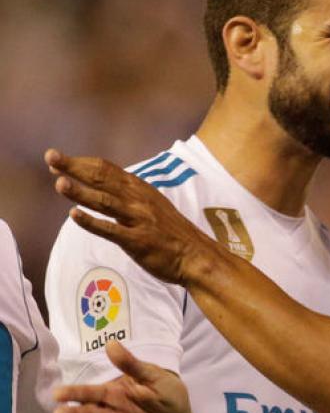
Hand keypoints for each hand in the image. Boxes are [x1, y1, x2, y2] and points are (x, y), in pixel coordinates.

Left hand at [44, 149, 219, 285]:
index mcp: (140, 189)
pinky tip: (74, 215)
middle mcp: (138, 200)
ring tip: (59, 183)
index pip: (106, 169)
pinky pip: (111, 230)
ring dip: (81, 192)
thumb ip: (126, 195)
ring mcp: (139, 220)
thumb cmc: (170, 232)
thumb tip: (100, 186)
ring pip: (105, 201)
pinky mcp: (138, 241)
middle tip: (50, 156)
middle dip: (74, 167)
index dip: (81, 162)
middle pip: (102, 179)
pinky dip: (92, 222)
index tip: (58, 159)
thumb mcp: (150, 204)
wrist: (195, 255)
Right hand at [53, 341, 192, 412]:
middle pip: (88, 409)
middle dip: (72, 411)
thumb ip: (132, 365)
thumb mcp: (154, 376)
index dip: (75, 392)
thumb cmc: (169, 394)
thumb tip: (110, 343)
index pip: (92, 391)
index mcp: (117, 390)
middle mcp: (112, 407)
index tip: (58, 394)